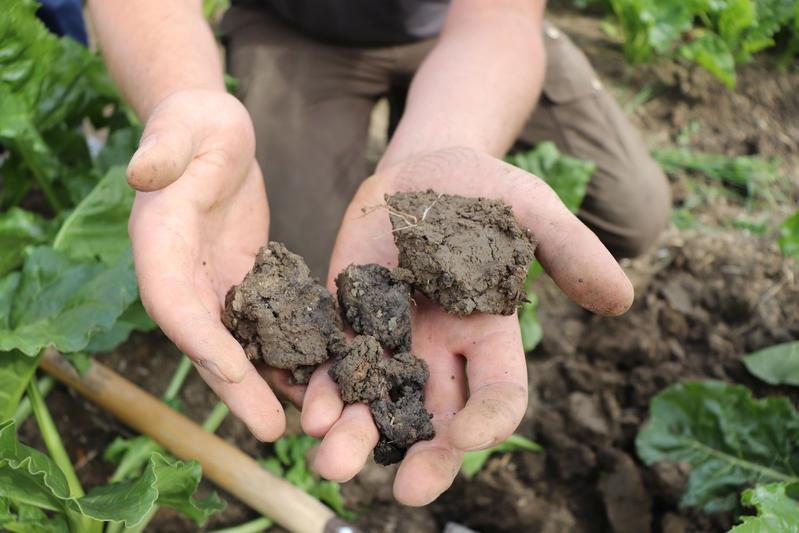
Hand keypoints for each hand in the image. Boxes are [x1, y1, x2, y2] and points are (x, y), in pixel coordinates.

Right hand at [127, 89, 294, 440]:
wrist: (213, 132)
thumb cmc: (194, 124)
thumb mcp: (182, 126)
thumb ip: (162, 149)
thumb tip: (139, 171)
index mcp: (160, 242)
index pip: (172, 299)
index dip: (197, 337)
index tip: (231, 370)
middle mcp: (183, 274)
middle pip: (205, 339)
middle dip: (237, 385)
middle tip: (272, 430)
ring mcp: (213, 282)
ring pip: (237, 341)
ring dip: (267, 382)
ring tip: (305, 418)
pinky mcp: (244, 279)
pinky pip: (263, 323)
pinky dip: (286, 349)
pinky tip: (318, 374)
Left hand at [300, 147, 632, 504]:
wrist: (424, 171)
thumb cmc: (486, 190)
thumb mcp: (531, 209)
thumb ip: (570, 250)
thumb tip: (622, 300)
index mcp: (490, 338)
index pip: (499, 394)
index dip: (490, 420)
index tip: (470, 437)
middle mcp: (440, 352)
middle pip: (436, 420)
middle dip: (423, 458)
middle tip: (407, 492)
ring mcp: (391, 339)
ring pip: (376, 403)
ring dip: (355, 436)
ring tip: (332, 462)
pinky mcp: (347, 319)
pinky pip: (332, 363)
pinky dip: (320, 388)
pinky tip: (306, 409)